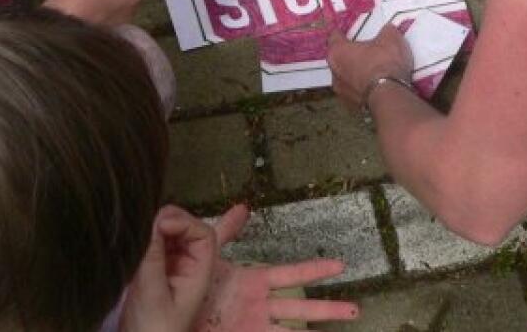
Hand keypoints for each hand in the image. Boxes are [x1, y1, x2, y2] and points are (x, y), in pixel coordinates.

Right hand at [124, 207, 217, 331]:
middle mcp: (188, 265)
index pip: (203, 234)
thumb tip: (153, 219)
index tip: (159, 225)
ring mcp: (171, 267)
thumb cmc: (151, 328)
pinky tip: (135, 232)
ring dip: (156, 226)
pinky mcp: (154, 270)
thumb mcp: (151, 292)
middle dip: (169, 220)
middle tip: (145, 222)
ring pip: (170, 234)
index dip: (184, 222)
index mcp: (198, 272)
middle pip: (187, 229)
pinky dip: (147, 235)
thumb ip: (152, 256)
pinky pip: (155, 244)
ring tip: (138, 225)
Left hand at [193, 204, 359, 330]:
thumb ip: (224, 232)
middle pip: (302, 307)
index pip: (292, 273)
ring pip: (292, 331)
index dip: (316, 269)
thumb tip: (243, 206)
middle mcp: (261, 306)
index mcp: (255, 282)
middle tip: (356, 311)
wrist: (171, 316)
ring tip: (343, 324)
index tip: (341, 265)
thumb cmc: (193, 286)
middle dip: (329, 309)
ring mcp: (255, 326)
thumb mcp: (210, 256)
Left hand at [328, 26, 413, 111]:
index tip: (347, 32)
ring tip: (371, 71)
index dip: (342, 33)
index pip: (335, 38)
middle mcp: (334, 73)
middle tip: (364, 51)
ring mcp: (342, 92)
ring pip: (347, 78)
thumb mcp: (390, 38)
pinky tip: (375, 87)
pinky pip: (357, 92)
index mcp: (337, 52)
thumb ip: (385, 32)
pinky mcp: (352, 107)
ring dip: (355, 74)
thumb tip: (387, 30)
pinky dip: (363, 89)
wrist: (389, 96)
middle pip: (339, 60)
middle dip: (350, 56)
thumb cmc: (384, 62)